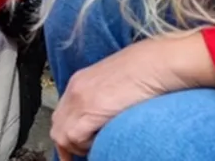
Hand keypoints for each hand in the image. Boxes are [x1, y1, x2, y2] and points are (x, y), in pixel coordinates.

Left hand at [51, 33, 214, 159]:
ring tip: (99, 145)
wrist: (157, 63)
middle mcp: (75, 89)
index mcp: (80, 82)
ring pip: (62, 135)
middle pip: (57, 125)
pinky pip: (75, 137)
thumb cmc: (148, 71)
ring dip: (78, 146)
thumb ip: (105, 99)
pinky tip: (103, 141)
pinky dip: (86, 145)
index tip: (78, 147)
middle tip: (85, 153)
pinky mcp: (90, 109)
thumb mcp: (117, 84)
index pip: (63, 114)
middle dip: (69, 144)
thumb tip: (105, 117)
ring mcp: (80, 99)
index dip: (69, 134)